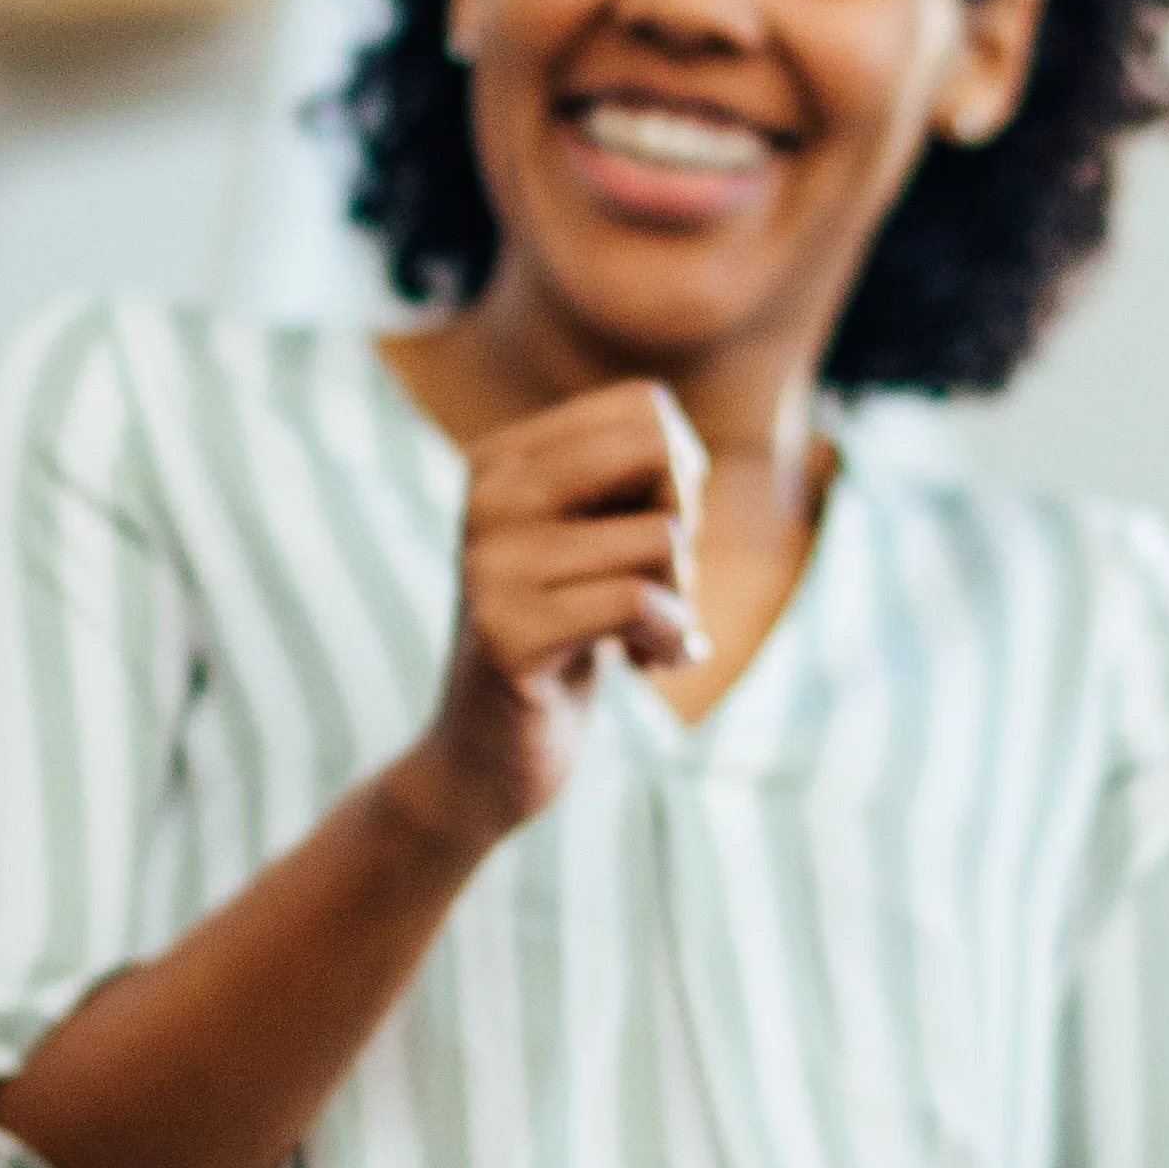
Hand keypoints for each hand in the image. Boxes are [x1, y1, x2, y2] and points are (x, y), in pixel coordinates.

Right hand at [397, 375, 709, 850]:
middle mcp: (485, 496)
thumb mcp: (591, 542)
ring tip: (641, 636)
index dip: (680, 475)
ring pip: (662, 537)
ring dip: (679, 598)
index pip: (645, 409)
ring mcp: (490, 563)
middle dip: (686, 520)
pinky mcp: (508, 633)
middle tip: (660, 582)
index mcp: (499, 459)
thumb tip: (686, 452)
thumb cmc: (563, 640)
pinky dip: (669, 639)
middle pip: (656, 449)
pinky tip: (643, 667)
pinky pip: (639, 603)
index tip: (646, 536)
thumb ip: (633, 480)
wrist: (482, 758)